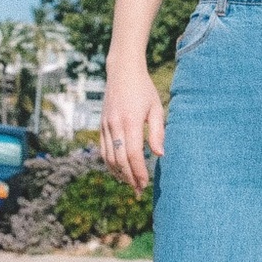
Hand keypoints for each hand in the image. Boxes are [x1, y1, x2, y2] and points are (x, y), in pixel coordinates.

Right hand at [100, 68, 164, 193]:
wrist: (122, 72)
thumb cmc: (144, 89)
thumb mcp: (156, 108)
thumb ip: (157, 132)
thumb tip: (159, 155)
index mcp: (131, 121)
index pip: (133, 153)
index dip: (138, 171)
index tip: (145, 184)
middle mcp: (115, 125)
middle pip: (119, 159)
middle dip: (129, 177)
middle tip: (139, 190)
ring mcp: (105, 125)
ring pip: (109, 157)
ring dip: (118, 173)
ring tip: (130, 183)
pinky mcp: (101, 125)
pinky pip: (103, 150)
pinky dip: (110, 163)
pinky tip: (118, 170)